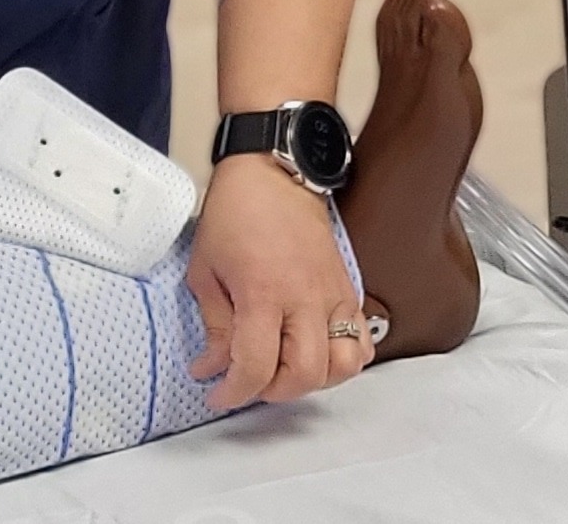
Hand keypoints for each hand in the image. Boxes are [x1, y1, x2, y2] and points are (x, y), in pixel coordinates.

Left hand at [186, 155, 369, 409]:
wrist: (273, 173)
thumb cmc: (233, 216)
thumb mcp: (205, 271)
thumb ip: (214, 325)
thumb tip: (212, 368)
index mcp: (263, 293)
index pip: (256, 366)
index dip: (234, 393)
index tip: (217, 394)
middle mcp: (305, 299)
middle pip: (304, 374)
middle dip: (273, 391)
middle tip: (250, 380)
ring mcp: (333, 295)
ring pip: (342, 365)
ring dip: (313, 380)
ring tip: (285, 367)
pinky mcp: (349, 289)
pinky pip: (362, 340)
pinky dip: (344, 359)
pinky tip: (317, 351)